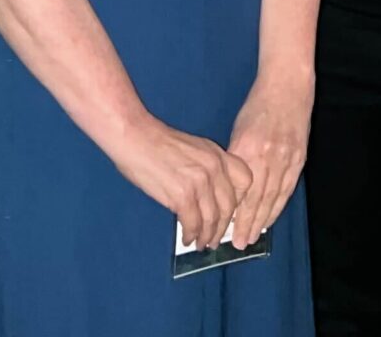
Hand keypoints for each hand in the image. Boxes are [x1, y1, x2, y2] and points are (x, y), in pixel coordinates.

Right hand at [113, 117, 252, 250]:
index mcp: (218, 155)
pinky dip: (192, 235)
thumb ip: (209, 168)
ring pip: (212, 219)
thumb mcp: (195, 148)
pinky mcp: (182, 196)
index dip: (240, 200)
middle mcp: (214, 168)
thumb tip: (212, 197)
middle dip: (223, 227)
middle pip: (229, 206)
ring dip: (207, 236)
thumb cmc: (159, 142)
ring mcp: (199, 183)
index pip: (245, 180)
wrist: (135, 137)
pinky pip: (193, 223)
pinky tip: (187, 238)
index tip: (230, 213)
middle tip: (216, 239)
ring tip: (202, 244)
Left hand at [224, 71, 310, 245]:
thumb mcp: (239, 129)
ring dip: (263, 220)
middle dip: (247, 223)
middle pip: (257, 198)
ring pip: (274, 197)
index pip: (240, 189)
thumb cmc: (258, 106)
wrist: (288, 87)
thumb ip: (237, 158)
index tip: (225, 228)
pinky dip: (279, 206)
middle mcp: (268, 157)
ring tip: (254, 237)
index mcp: (248, 148)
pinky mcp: (299, 159)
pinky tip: (271, 218)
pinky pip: (288, 188)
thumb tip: (231, 186)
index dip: (235, 211)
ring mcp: (287, 159)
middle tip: (239, 243)